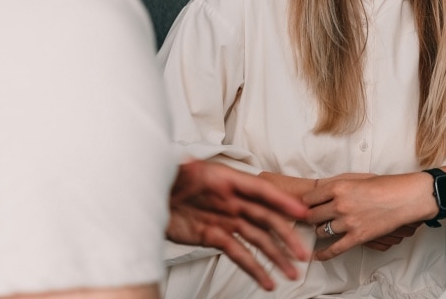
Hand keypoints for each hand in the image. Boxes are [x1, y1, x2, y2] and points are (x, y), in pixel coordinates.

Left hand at [166, 160, 310, 290]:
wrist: (144, 198)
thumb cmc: (162, 179)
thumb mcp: (173, 171)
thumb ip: (185, 170)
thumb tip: (190, 164)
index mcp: (224, 180)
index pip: (259, 190)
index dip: (281, 200)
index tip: (299, 211)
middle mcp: (230, 201)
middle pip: (266, 219)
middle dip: (286, 237)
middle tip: (301, 253)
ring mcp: (225, 220)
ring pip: (258, 240)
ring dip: (276, 257)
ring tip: (290, 273)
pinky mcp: (214, 237)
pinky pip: (239, 254)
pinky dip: (254, 268)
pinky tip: (267, 280)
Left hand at [302, 173, 434, 260]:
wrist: (405, 197)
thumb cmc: (385, 185)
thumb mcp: (357, 177)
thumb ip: (336, 184)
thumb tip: (318, 189)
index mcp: (338, 187)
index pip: (309, 198)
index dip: (306, 202)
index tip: (306, 205)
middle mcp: (340, 205)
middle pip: (311, 216)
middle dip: (311, 217)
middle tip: (314, 217)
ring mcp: (348, 222)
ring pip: (321, 231)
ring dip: (321, 231)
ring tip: (325, 229)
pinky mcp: (358, 237)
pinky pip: (334, 249)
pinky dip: (323, 254)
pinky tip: (317, 255)